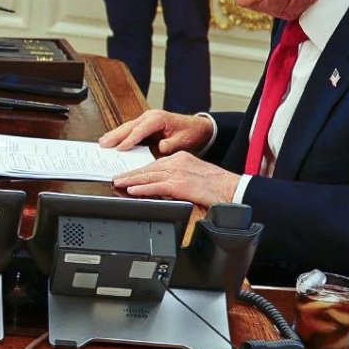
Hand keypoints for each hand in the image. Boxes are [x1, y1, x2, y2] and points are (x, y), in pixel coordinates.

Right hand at [98, 108, 213, 156]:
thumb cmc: (190, 133)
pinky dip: (120, 134)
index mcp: (158, 118)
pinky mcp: (144, 124)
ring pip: (127, 127)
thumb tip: (160, 148)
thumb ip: (171, 145)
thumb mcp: (183, 140)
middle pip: (129, 126)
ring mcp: (146, 119)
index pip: (140, 130)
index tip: (120, 148)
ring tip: (102, 142)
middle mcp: (150, 116)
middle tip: (103, 144)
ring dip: (114, 134)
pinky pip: (130, 129)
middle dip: (115, 136)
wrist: (197, 127)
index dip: (130, 139)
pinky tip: (111, 139)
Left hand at [112, 150, 240, 208]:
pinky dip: (143, 188)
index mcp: (181, 158)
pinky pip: (157, 186)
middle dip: (130, 174)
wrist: (232, 189)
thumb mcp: (193, 176)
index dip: (139, 170)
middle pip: (148, 168)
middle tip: (116, 178)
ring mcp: (178, 172)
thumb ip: (177, 178)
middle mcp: (178, 162)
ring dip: (131, 180)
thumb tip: (161, 189)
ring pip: (149, 176)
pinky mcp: (180, 184)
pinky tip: (133, 190)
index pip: (155, 164)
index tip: (128, 174)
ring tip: (118, 183)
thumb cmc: (217, 186)